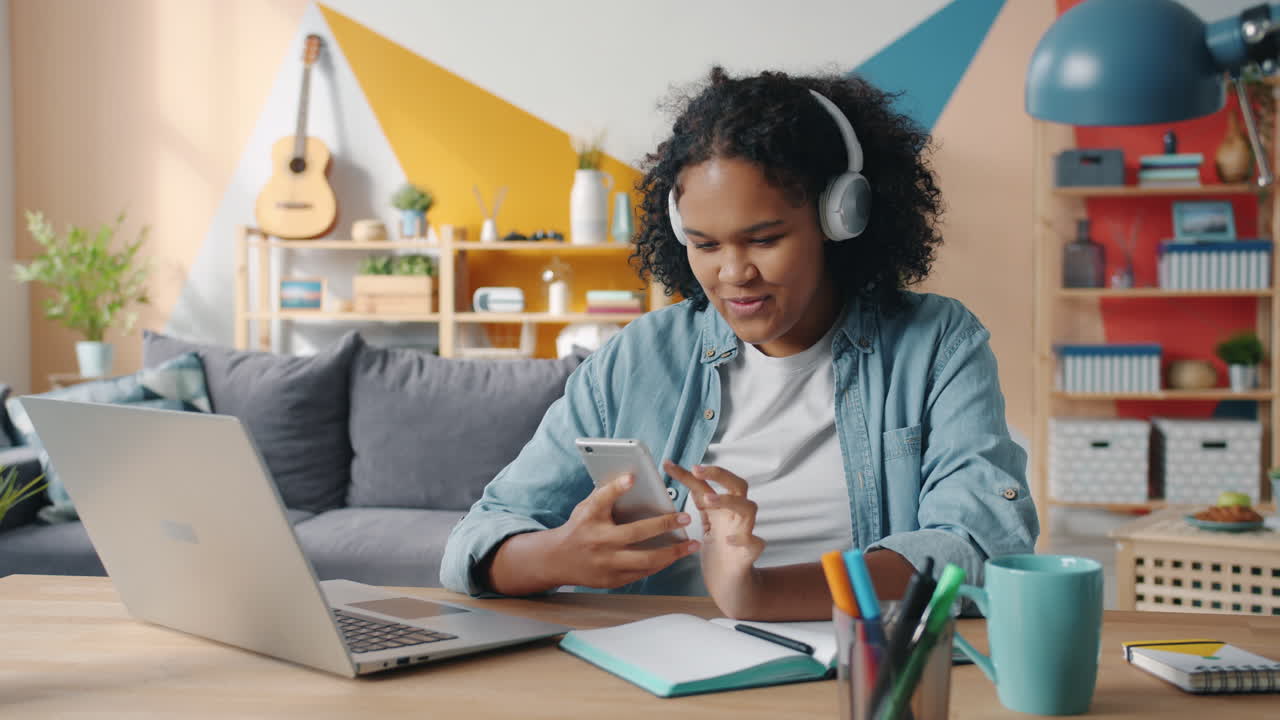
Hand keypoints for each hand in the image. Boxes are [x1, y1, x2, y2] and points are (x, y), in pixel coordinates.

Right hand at [548, 474, 699, 588]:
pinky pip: (642, 573)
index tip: (632, 476)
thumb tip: (633, 478)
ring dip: (672, 553)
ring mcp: (606, 563)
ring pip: (645, 560)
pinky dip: (660, 564)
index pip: (603, 499)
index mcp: (590, 518)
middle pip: (635, 533)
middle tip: (685, 518)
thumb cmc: (578, 529)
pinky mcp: (612, 580)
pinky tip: (673, 557)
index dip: (616, 487)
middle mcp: (599, 541)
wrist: (557, 560)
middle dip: (664, 525)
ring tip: (691, 545)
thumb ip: (607, 495)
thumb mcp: (586, 508)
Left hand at [664, 461, 765, 617]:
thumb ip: (700, 501)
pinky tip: (729, 540)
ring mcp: (745, 532)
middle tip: (697, 471)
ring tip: (709, 500)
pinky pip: (755, 542)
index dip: (690, 473)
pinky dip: (744, 538)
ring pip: (749, 508)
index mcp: (723, 508)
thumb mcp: (706, 522)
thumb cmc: (718, 551)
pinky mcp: (750, 552)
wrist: (730, 583)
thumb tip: (684, 476)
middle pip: (738, 485)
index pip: (709, 483)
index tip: (669, 465)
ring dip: (729, 501)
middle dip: (719, 474)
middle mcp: (735, 516)